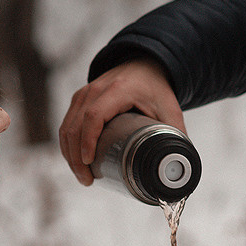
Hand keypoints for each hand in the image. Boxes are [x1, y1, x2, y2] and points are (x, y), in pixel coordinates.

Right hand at [59, 57, 185, 184]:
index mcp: (119, 90)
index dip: (88, 140)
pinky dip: (68, 145)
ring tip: (83, 176)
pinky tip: (76, 161)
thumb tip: (178, 166)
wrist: (144, 65)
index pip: (94, 116)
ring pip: (67, 126)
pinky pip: (67, 124)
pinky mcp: (79, 99)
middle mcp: (96, 89)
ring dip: (70, 154)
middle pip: (76, 125)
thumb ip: (176, 135)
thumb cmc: (156, 88)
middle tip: (87, 180)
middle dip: (76, 157)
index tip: (89, 162)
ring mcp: (84, 93)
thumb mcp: (170, 109)